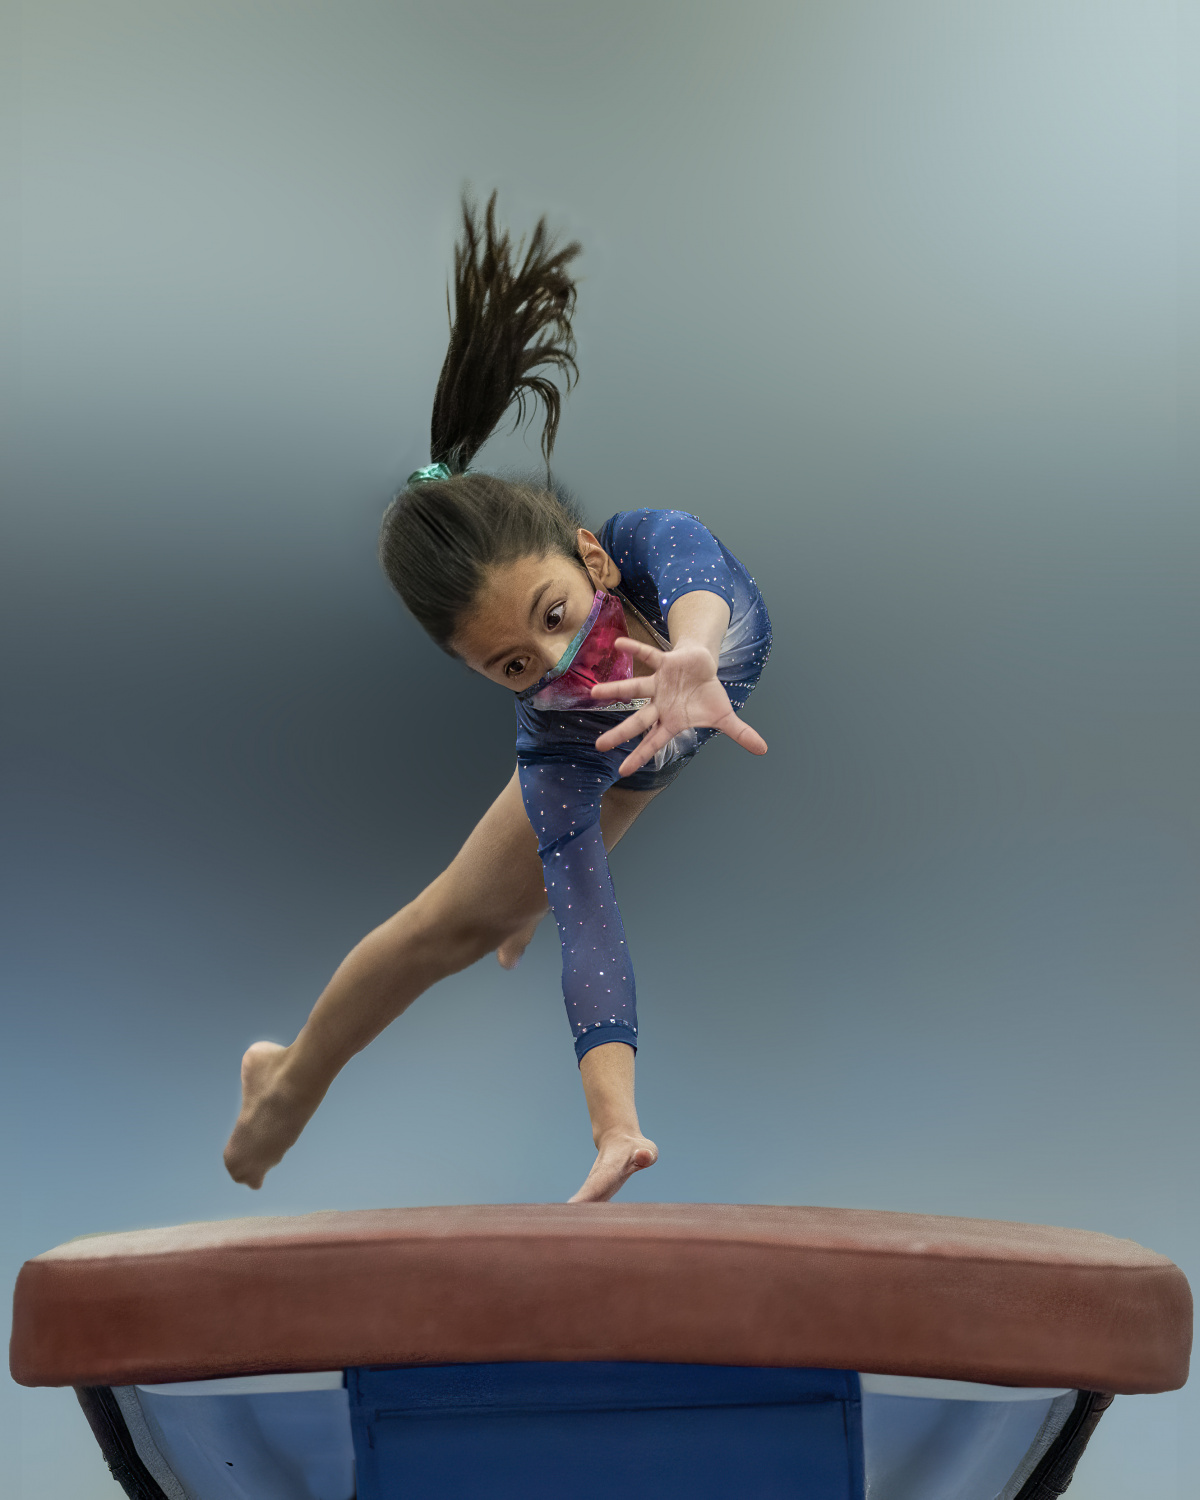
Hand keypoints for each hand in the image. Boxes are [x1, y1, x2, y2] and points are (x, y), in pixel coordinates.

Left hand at [591, 637, 767, 776]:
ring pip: (634, 688)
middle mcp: (659, 704)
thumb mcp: (725, 717)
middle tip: (598, 746)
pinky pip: (647, 655)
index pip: (653, 742)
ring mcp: (659, 684)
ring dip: (615, 690)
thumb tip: (763, 749)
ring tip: (593, 693)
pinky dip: (634, 649)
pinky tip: (618, 643)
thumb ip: (740, 734)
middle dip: (619, 733)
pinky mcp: (663, 663)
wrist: (703, 667)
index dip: (639, 756)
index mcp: (671, 720)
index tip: (623, 770)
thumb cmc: (707, 695)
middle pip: (637, 721)